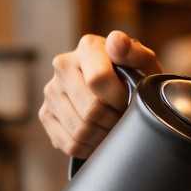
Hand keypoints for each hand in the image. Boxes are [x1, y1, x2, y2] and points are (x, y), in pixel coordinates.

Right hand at [39, 29, 159, 158]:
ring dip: (103, 136)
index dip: (119, 99)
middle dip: (113, 120)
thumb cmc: (135, 79)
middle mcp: (63, 64)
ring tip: (112, 127)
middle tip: (123, 118)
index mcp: (88, 47)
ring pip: (80, 130)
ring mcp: (51, 90)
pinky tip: (98, 137)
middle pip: (90, 110)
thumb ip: (136, 52)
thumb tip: (116, 43)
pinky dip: (89, 148)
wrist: (119, 94)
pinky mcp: (45, 114)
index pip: (98, 80)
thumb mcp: (144, 65)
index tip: (129, 102)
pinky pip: (69, 143)